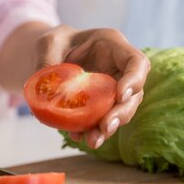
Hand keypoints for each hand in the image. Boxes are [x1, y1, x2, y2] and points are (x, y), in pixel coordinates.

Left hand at [36, 25, 150, 148]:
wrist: (53, 54)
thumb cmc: (55, 42)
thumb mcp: (48, 42)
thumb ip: (47, 60)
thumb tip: (48, 88)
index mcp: (113, 45)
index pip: (137, 62)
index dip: (134, 80)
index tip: (120, 95)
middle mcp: (119, 69)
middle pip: (134, 94)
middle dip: (121, 113)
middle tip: (105, 127)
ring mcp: (112, 88)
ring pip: (121, 111)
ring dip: (108, 128)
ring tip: (92, 141)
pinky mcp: (102, 105)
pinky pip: (102, 119)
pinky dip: (92, 130)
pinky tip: (78, 136)